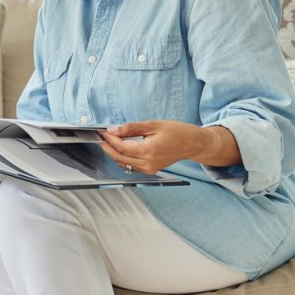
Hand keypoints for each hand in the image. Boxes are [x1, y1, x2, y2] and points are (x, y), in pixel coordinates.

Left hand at [99, 120, 240, 173]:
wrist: (193, 144)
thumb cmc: (177, 132)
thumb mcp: (153, 125)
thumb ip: (132, 128)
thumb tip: (114, 129)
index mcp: (149, 151)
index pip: (121, 147)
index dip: (109, 139)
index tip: (102, 131)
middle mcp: (148, 163)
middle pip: (119, 157)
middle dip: (107, 147)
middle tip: (101, 136)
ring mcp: (149, 169)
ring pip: (123, 163)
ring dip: (113, 153)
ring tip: (108, 140)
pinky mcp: (150, 170)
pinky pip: (130, 166)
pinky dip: (122, 157)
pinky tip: (120, 148)